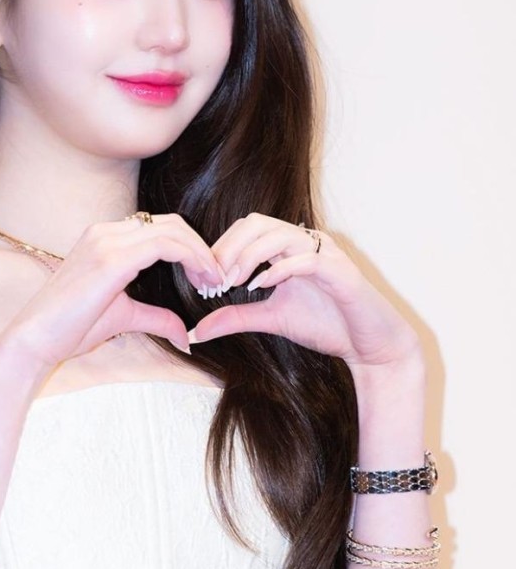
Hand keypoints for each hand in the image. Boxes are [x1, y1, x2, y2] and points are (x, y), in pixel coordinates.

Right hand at [0, 213, 227, 372]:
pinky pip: (165, 245)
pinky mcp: (112, 258)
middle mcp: (105, 232)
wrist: (33, 340)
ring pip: (172, 230)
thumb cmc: (69, 329)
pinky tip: (202, 279)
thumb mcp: (123, 318)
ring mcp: (107, 240)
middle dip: (201, 248)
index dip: (191, 248)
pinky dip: (191, 258)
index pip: (159, 228)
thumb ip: (155, 318)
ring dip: (201, 253)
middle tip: (218, 277)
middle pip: (170, 224)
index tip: (208, 276)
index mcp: (104, 239)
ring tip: (215, 280)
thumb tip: (185, 334)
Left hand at [189, 213, 422, 373]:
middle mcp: (307, 241)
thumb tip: (198, 330)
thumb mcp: (271, 319)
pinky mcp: (340, 272)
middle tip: (212, 279)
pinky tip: (260, 287)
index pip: (247, 228)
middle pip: (257, 223)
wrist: (370, 345)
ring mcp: (325, 253)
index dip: (220, 249)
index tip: (204, 280)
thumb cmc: (326, 325)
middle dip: (228, 248)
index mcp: (290, 246)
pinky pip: (305, 260)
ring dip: (248, 257)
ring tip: (232, 283)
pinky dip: (279, 270)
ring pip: (279, 235)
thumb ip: (235, 317)